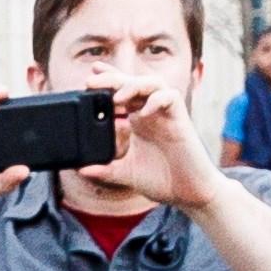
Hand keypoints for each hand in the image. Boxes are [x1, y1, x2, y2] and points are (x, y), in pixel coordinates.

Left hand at [97, 83, 220, 215]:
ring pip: (153, 83)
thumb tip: (81, 169)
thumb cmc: (162, 180)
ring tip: (117, 97)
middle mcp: (152, 112)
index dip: (109, 79)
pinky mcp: (181, 120)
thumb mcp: (127, 174)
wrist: (188, 193)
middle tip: (91, 81)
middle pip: (133, 82)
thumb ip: (105, 170)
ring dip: (134, 85)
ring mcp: (166, 114)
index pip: (123, 91)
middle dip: (113, 78)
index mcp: (138, 120)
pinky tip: (143, 113)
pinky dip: (157, 100)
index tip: (88, 76)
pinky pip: (171, 98)